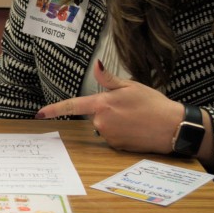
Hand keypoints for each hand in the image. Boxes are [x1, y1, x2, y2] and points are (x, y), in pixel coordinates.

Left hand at [35, 60, 183, 153]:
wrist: (173, 127)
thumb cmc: (154, 104)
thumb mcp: (131, 86)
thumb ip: (108, 79)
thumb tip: (96, 65)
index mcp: (102, 104)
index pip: (73, 106)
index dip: (54, 110)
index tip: (39, 114)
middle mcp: (102, 122)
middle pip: (94, 115)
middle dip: (107, 111)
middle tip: (129, 108)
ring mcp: (109, 136)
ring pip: (105, 126)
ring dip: (115, 122)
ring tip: (136, 118)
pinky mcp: (117, 147)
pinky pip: (113, 137)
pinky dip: (122, 133)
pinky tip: (137, 129)